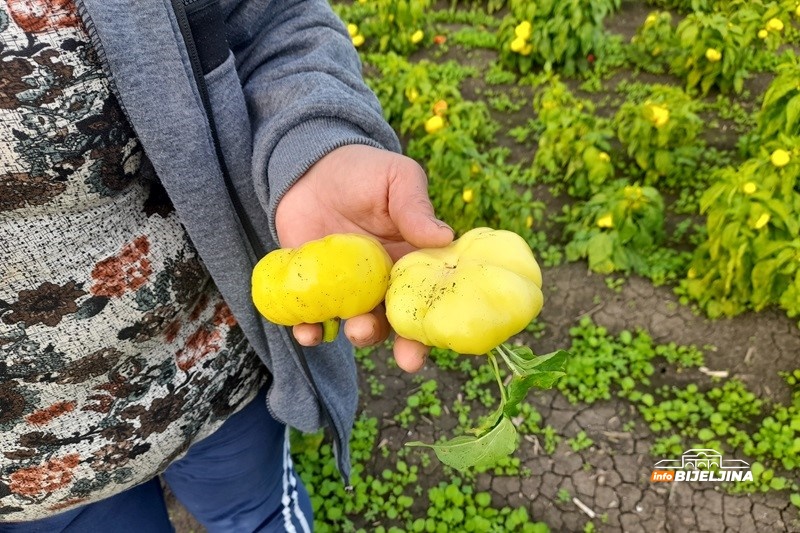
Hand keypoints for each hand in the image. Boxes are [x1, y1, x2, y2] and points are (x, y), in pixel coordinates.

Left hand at [275, 144, 452, 371]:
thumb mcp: (396, 178)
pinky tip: (307, 332)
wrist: (308, 170)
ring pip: (360, 325)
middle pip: (400, 321)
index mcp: (412, 260)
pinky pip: (313, 319)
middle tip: (409, 358)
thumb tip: (445, 237)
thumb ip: (416, 206)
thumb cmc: (361, 171)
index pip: (429, 295)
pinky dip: (310, 331)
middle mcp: (384, 283)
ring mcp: (349, 290)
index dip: (437, 319)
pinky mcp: (314, 291)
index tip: (441, 337)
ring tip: (357, 329)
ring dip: (362, 335)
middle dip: (406, 345)